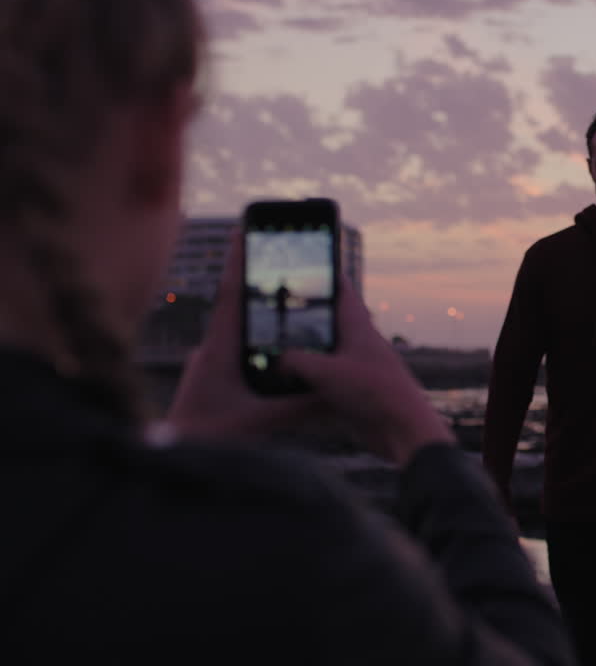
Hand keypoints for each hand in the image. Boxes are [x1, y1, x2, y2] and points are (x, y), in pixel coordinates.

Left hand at [166, 229, 318, 441]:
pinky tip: (272, 355)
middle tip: (274, 256)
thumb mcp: (259, 422)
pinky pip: (234, 352)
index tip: (242, 229)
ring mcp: (207, 365)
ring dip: (256, 316)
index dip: (239, 260)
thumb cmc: (206, 438)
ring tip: (283, 304)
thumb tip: (333, 394)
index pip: (232, 296)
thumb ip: (297, 408)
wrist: (169, 458)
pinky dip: (253, 344)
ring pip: (236, 331)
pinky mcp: (209, 380)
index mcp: (218, 350)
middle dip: (255, 282)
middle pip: (237, 306)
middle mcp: (210, 351)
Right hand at [277, 278, 454, 465]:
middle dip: (305, 313)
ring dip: (305, 348)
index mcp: (358, 326)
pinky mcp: (356, 390)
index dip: (325, 274)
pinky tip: (289, 381)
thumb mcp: (325, 372)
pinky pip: (327, 377)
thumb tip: (276, 361)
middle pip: (330, 319)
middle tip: (277, 306)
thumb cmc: (373, 392)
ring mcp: (358, 366)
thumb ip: (295, 361)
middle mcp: (359, 343)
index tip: (306, 260)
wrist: (402, 430)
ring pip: (327, 350)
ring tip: (274, 344)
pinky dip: (309, 376)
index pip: (341, 290)